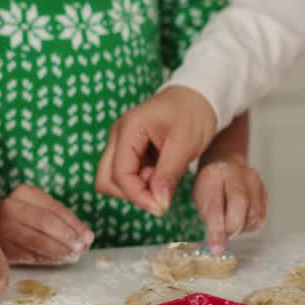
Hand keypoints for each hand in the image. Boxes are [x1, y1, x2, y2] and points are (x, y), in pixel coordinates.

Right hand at [0, 184, 93, 264]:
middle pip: (45, 223)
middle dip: (67, 237)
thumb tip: (87, 238)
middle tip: (82, 248)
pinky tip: (61, 260)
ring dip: (60, 251)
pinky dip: (49, 259)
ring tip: (74, 255)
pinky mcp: (2, 248)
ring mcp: (3, 229)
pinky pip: (30, 256)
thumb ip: (63, 219)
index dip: (74, 224)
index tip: (89, 236)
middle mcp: (10, 208)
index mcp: (24, 192)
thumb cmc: (26, 214)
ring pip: (36, 241)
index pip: (54, 208)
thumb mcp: (42, 207)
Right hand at [95, 86, 217, 215]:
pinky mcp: (129, 148)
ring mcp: (121, 141)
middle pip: (106, 179)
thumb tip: (158, 203)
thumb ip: (168, 174)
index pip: (119, 174)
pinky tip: (162, 171)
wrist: (198, 96)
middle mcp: (118, 134)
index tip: (161, 207)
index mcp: (129, 128)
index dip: (137, 196)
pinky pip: (126, 174)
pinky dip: (142, 181)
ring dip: (137, 187)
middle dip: (132, 193)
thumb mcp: (185, 144)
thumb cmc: (193, 113)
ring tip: (163, 176)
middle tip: (161, 189)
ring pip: (114, 179)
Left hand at [193, 155, 266, 254]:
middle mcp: (236, 173)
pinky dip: (250, 224)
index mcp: (213, 175)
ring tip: (231, 223)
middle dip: (233, 227)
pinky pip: (261, 216)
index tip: (216, 249)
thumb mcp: (200, 198)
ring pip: (254, 213)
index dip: (216, 230)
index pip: (216, 205)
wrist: (225, 166)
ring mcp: (253, 180)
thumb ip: (208, 217)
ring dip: (242, 227)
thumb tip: (218, 245)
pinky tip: (241, 219)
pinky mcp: (264, 189)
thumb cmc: (210, 186)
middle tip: (226, 234)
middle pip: (241, 204)